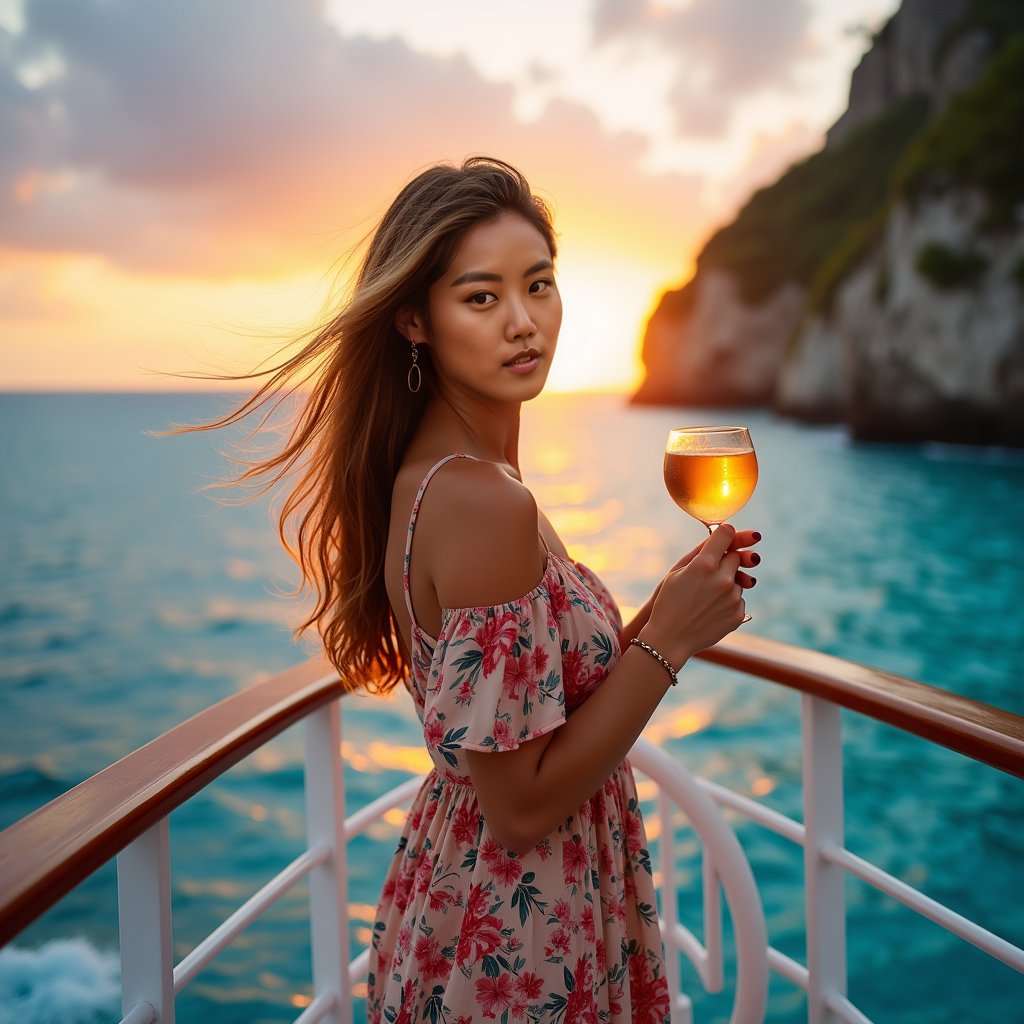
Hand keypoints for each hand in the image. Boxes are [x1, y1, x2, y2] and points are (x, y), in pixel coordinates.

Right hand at [641, 524, 752, 665]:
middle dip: (725, 561)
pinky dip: (728, 602)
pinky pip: (739, 599)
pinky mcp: (738, 614)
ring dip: (727, 583)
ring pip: (739, 580)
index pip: (727, 534)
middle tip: (707, 574)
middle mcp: (723, 579)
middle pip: (736, 557)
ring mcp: (732, 598)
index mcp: (704, 565)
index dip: (725, 534)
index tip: (722, 538)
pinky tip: (710, 610)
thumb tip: (722, 535)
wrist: (670, 639)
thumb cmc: (668, 602)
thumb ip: (700, 551)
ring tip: (705, 598)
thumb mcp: (676, 572)